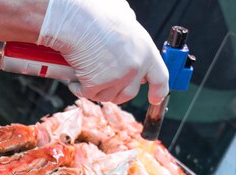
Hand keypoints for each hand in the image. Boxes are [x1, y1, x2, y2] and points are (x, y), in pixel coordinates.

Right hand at [38, 0, 168, 104]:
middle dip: (117, 92)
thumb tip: (128, 30)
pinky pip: (88, 94)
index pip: (160, 78)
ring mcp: (116, 78)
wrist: (78, 20)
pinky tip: (75, 78)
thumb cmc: (97, 14)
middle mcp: (135, 67)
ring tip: (87, 74)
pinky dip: (79, 88)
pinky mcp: (97, 85)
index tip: (154, 99)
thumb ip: (130, 34)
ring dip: (97, 89)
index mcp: (146, 50)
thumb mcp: (125, 19)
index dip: (158, 91)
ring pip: (107, 96)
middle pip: (129, 93)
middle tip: (105, 83)